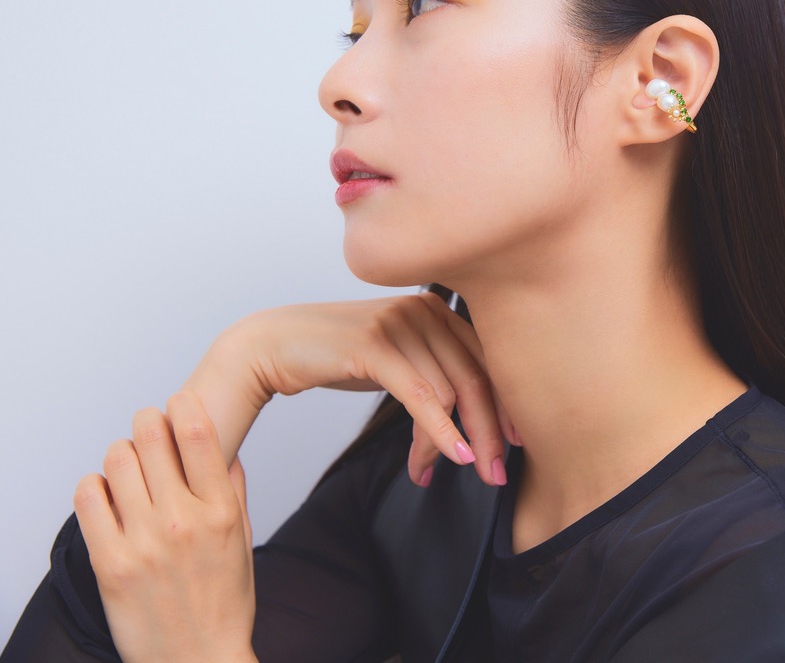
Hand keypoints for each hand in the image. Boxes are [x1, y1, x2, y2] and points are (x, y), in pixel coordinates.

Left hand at [74, 391, 255, 662]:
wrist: (199, 660)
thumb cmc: (224, 605)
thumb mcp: (243, 541)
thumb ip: (234, 491)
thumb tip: (223, 453)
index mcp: (221, 511)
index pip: (197, 433)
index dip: (183, 405)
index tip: (178, 402)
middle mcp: (183, 521)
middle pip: (150, 437)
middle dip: (147, 423)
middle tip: (147, 428)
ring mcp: (143, 542)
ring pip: (116, 461)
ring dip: (121, 453)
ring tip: (127, 466)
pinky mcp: (110, 563)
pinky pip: (88, 499)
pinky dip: (94, 486)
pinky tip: (106, 495)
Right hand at [208, 290, 516, 487]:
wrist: (271, 346)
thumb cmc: (335, 354)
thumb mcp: (396, 358)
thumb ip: (434, 372)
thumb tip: (474, 416)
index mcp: (437, 309)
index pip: (487, 361)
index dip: (505, 407)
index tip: (514, 445)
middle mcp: (425, 308)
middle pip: (477, 378)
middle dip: (491, 432)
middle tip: (496, 476)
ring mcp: (401, 323)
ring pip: (449, 394)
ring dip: (452, 442)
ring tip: (443, 472)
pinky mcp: (376, 344)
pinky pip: (422, 396)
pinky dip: (442, 432)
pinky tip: (452, 458)